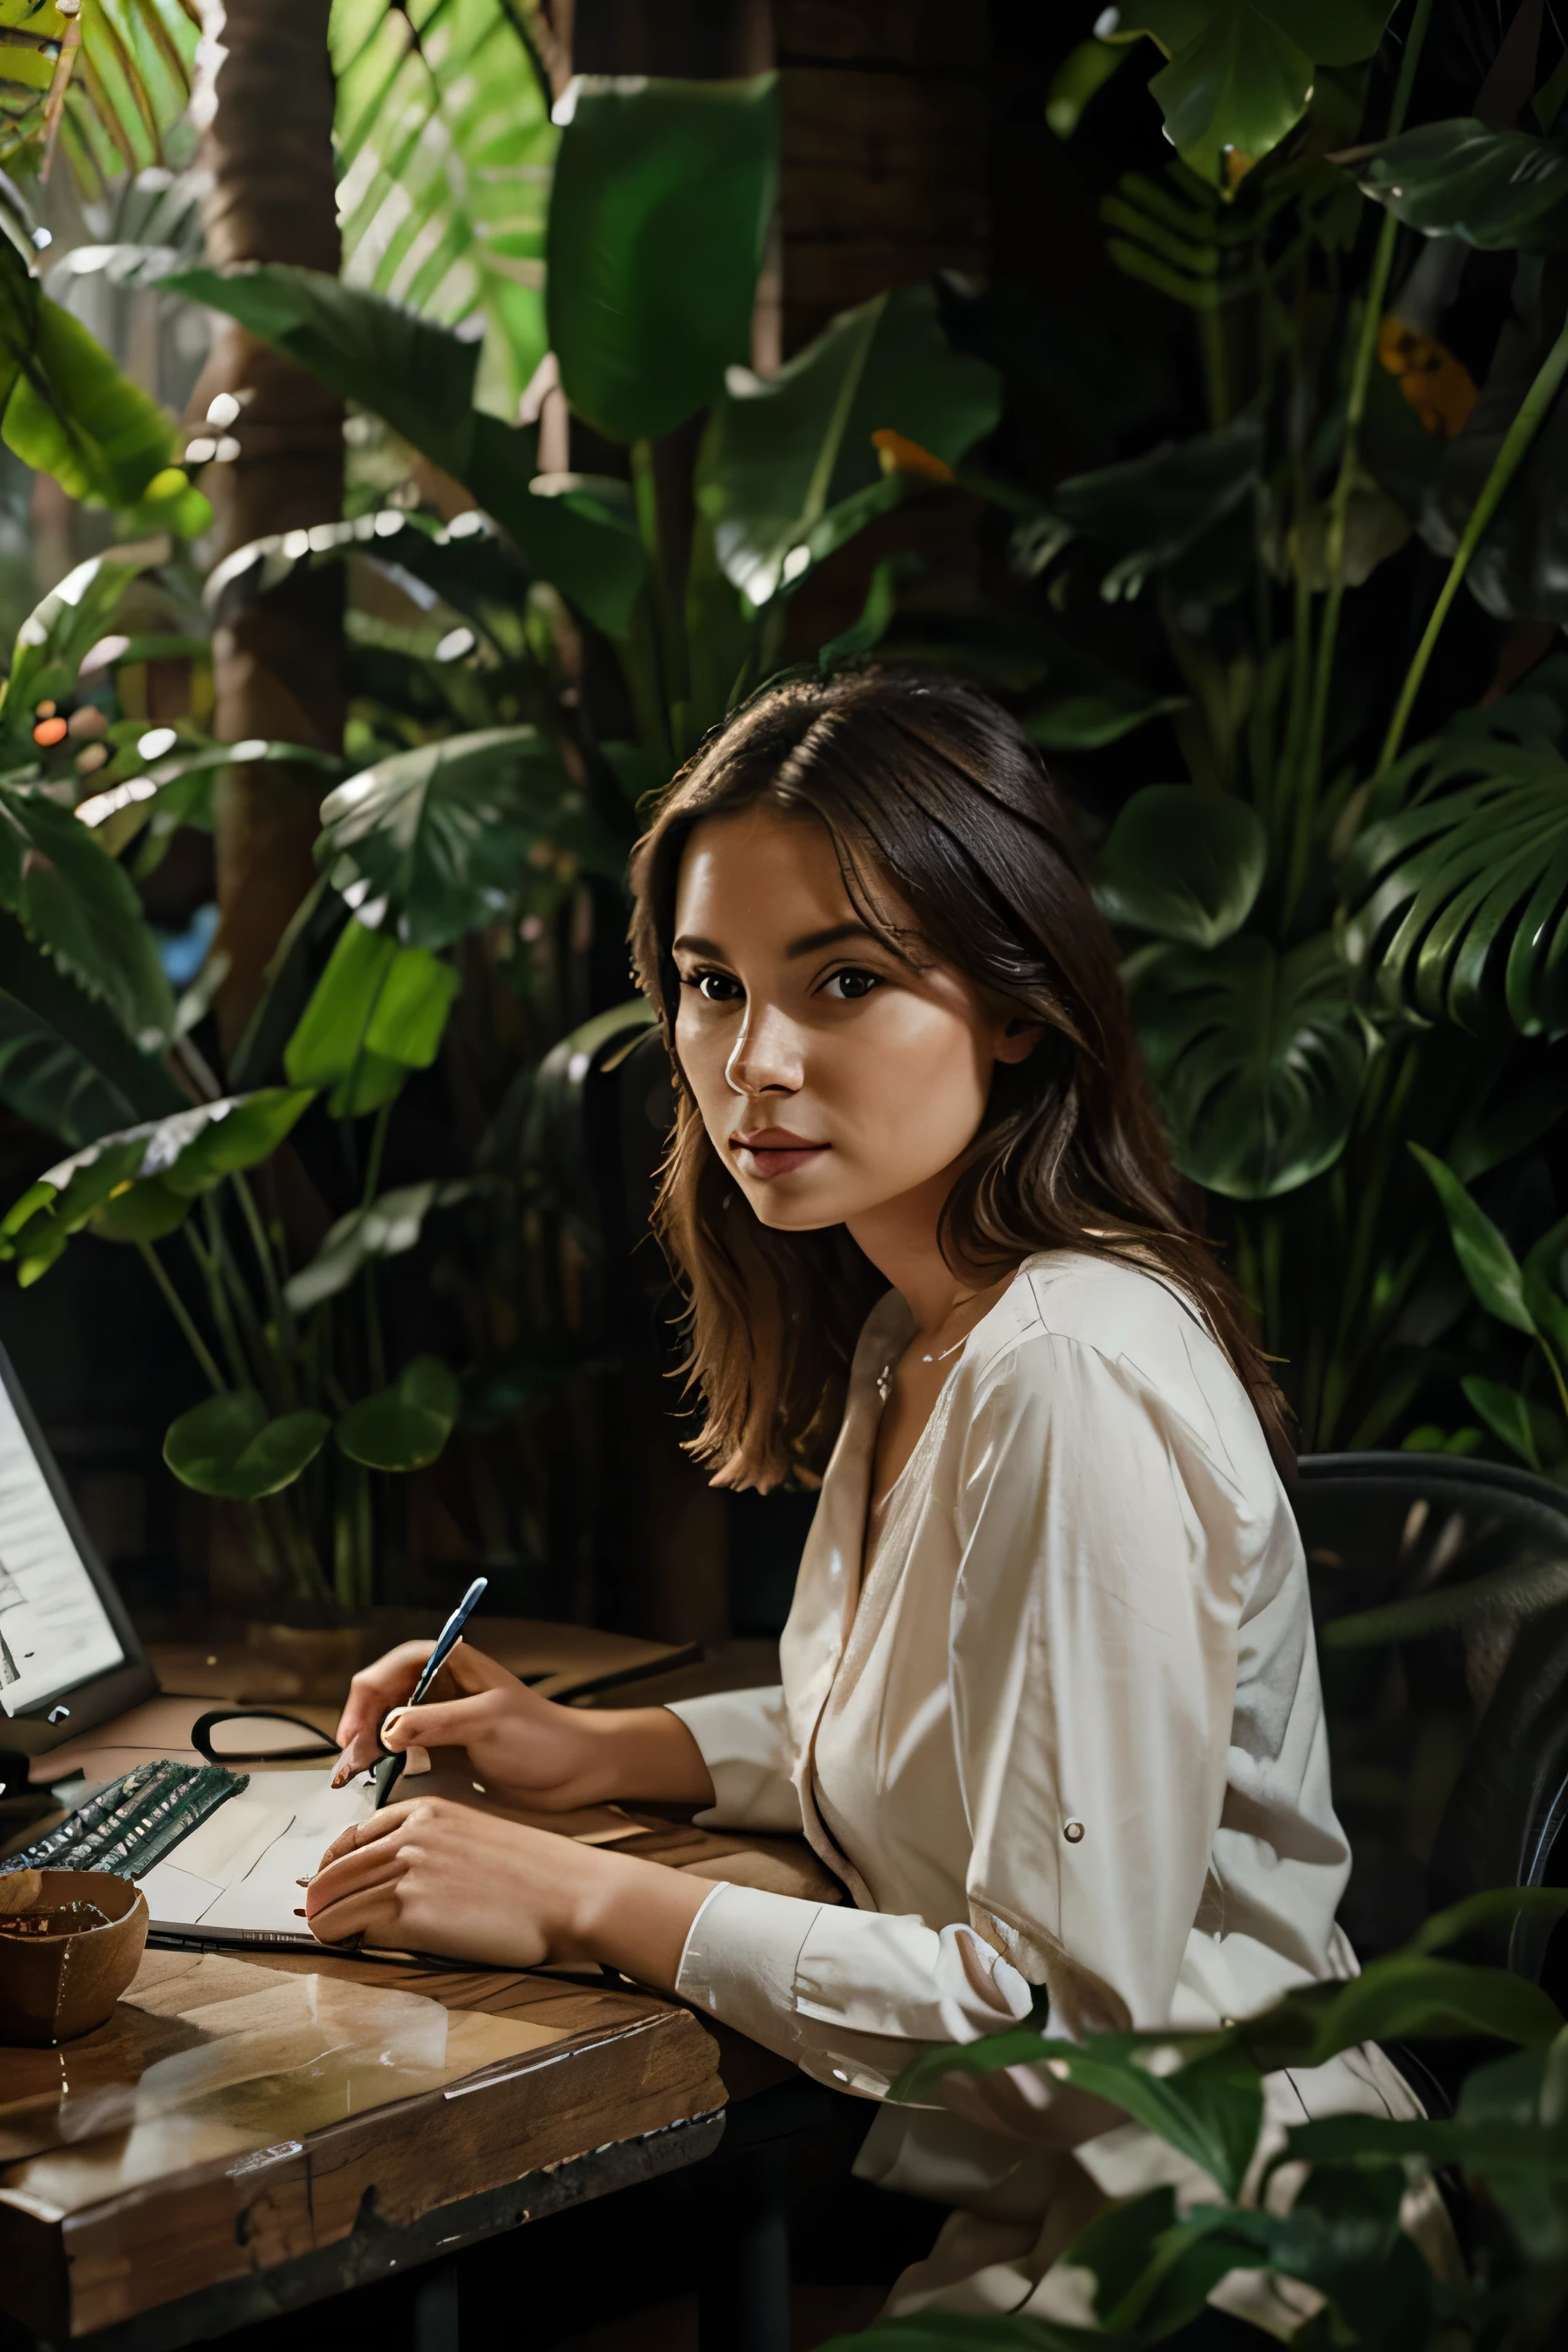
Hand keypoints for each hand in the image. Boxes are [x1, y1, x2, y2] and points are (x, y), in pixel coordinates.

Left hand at [304, 1794, 706, 1983]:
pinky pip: (353, 1929)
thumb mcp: (475, 1835)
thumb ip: (430, 1846)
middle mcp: (409, 1835)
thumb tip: (396, 1875)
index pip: (351, 1838)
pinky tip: (354, 1949)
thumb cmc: (534, 1872)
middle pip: (330, 1871)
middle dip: (318, 1901)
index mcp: (424, 1810)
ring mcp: (407, 1872)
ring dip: (324, 1925)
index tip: (329, 1888)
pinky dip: (343, 1942)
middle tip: (320, 1922)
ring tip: (332, 1940)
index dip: (332, 1868)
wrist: (569, 1892)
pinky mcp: (411, 1913)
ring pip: (329, 1902)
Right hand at [332, 1639, 603, 1809]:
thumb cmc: (541, 1737)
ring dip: (366, 1745)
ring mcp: (441, 1717)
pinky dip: (382, 1760)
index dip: (367, 1696)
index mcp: (454, 1663)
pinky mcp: (443, 1747)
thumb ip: (436, 1723)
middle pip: (383, 1695)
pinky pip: (401, 1747)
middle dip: (361, 1725)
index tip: (353, 1733)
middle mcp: (442, 1686)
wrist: (575, 1770)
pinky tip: (373, 1777)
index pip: (395, 1666)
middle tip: (349, 1764)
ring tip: (353, 1774)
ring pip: (387, 1722)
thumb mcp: (487, 1723)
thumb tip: (386, 1729)